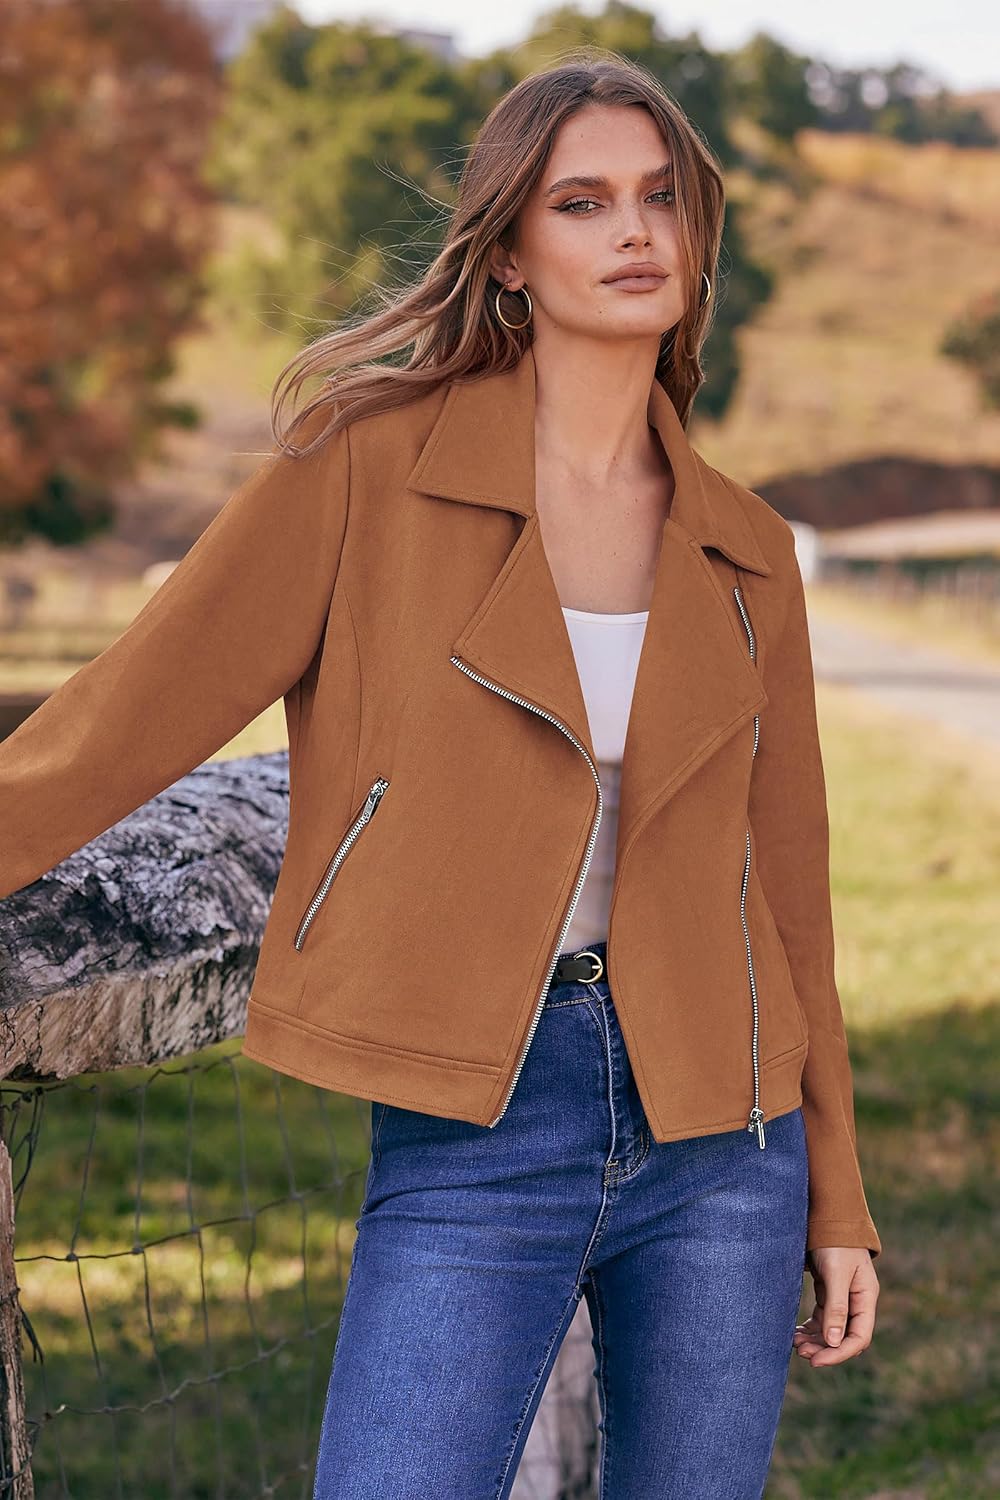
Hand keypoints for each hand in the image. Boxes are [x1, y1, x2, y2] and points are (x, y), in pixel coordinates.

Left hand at [793, 1246, 878, 1366]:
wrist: (827, 1216)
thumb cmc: (835, 1242)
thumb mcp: (837, 1273)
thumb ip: (837, 1307)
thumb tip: (834, 1342)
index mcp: (866, 1297)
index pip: (859, 1337)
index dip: (839, 1353)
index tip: (816, 1361)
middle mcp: (857, 1301)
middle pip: (845, 1337)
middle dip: (824, 1349)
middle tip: (801, 1353)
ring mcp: (842, 1297)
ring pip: (831, 1330)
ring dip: (815, 1340)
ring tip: (795, 1344)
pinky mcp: (828, 1292)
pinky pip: (821, 1318)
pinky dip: (810, 1328)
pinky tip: (796, 1333)